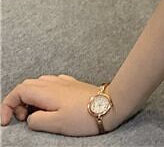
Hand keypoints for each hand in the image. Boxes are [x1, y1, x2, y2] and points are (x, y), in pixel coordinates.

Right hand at [1, 74, 121, 135]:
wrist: (111, 105)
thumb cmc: (84, 116)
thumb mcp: (55, 124)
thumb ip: (36, 121)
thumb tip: (30, 118)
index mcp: (46, 91)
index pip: (18, 91)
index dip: (7, 106)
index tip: (6, 122)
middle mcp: (54, 82)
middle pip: (26, 86)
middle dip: (18, 103)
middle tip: (24, 120)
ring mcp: (64, 81)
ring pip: (38, 84)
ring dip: (30, 99)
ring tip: (37, 115)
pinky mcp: (72, 84)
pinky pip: (51, 85)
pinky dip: (43, 95)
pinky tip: (51, 106)